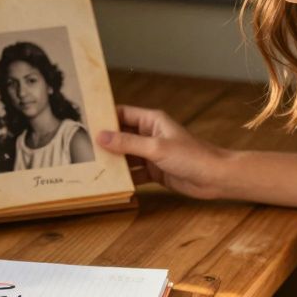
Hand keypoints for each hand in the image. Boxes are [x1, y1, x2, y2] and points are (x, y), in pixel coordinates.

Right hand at [96, 105, 227, 199]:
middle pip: (121, 135)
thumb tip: (101, 136)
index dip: (104, 117)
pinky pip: (134, 172)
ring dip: (112, 161)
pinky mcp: (154, 171)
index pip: (122, 114)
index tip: (84, 122)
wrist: (215, 178)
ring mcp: (152, 154)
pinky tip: (110, 182)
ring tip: (90, 166)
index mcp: (152, 121)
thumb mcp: (156, 148)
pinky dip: (124, 177)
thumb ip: (128, 143)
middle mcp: (150, 135)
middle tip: (80, 148)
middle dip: (104, 142)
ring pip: (126, 155)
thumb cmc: (192, 156)